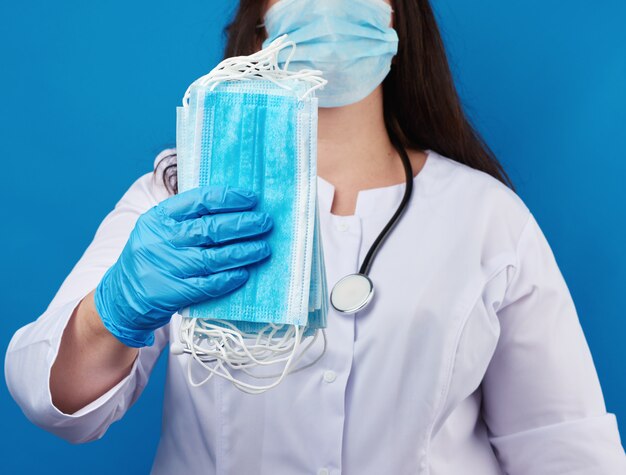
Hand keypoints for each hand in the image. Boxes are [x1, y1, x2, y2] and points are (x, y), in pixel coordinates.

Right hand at [94, 185, 272, 346]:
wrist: (123, 295)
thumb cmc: (152, 254)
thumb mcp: (159, 227)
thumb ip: (188, 215)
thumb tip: (234, 205)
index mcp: (159, 217)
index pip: (200, 200)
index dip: (230, 198)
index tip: (252, 198)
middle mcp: (162, 239)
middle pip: (211, 228)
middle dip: (244, 224)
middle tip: (266, 222)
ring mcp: (167, 267)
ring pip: (213, 257)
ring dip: (244, 252)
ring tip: (263, 248)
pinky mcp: (173, 292)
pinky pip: (208, 284)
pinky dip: (229, 278)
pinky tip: (244, 273)